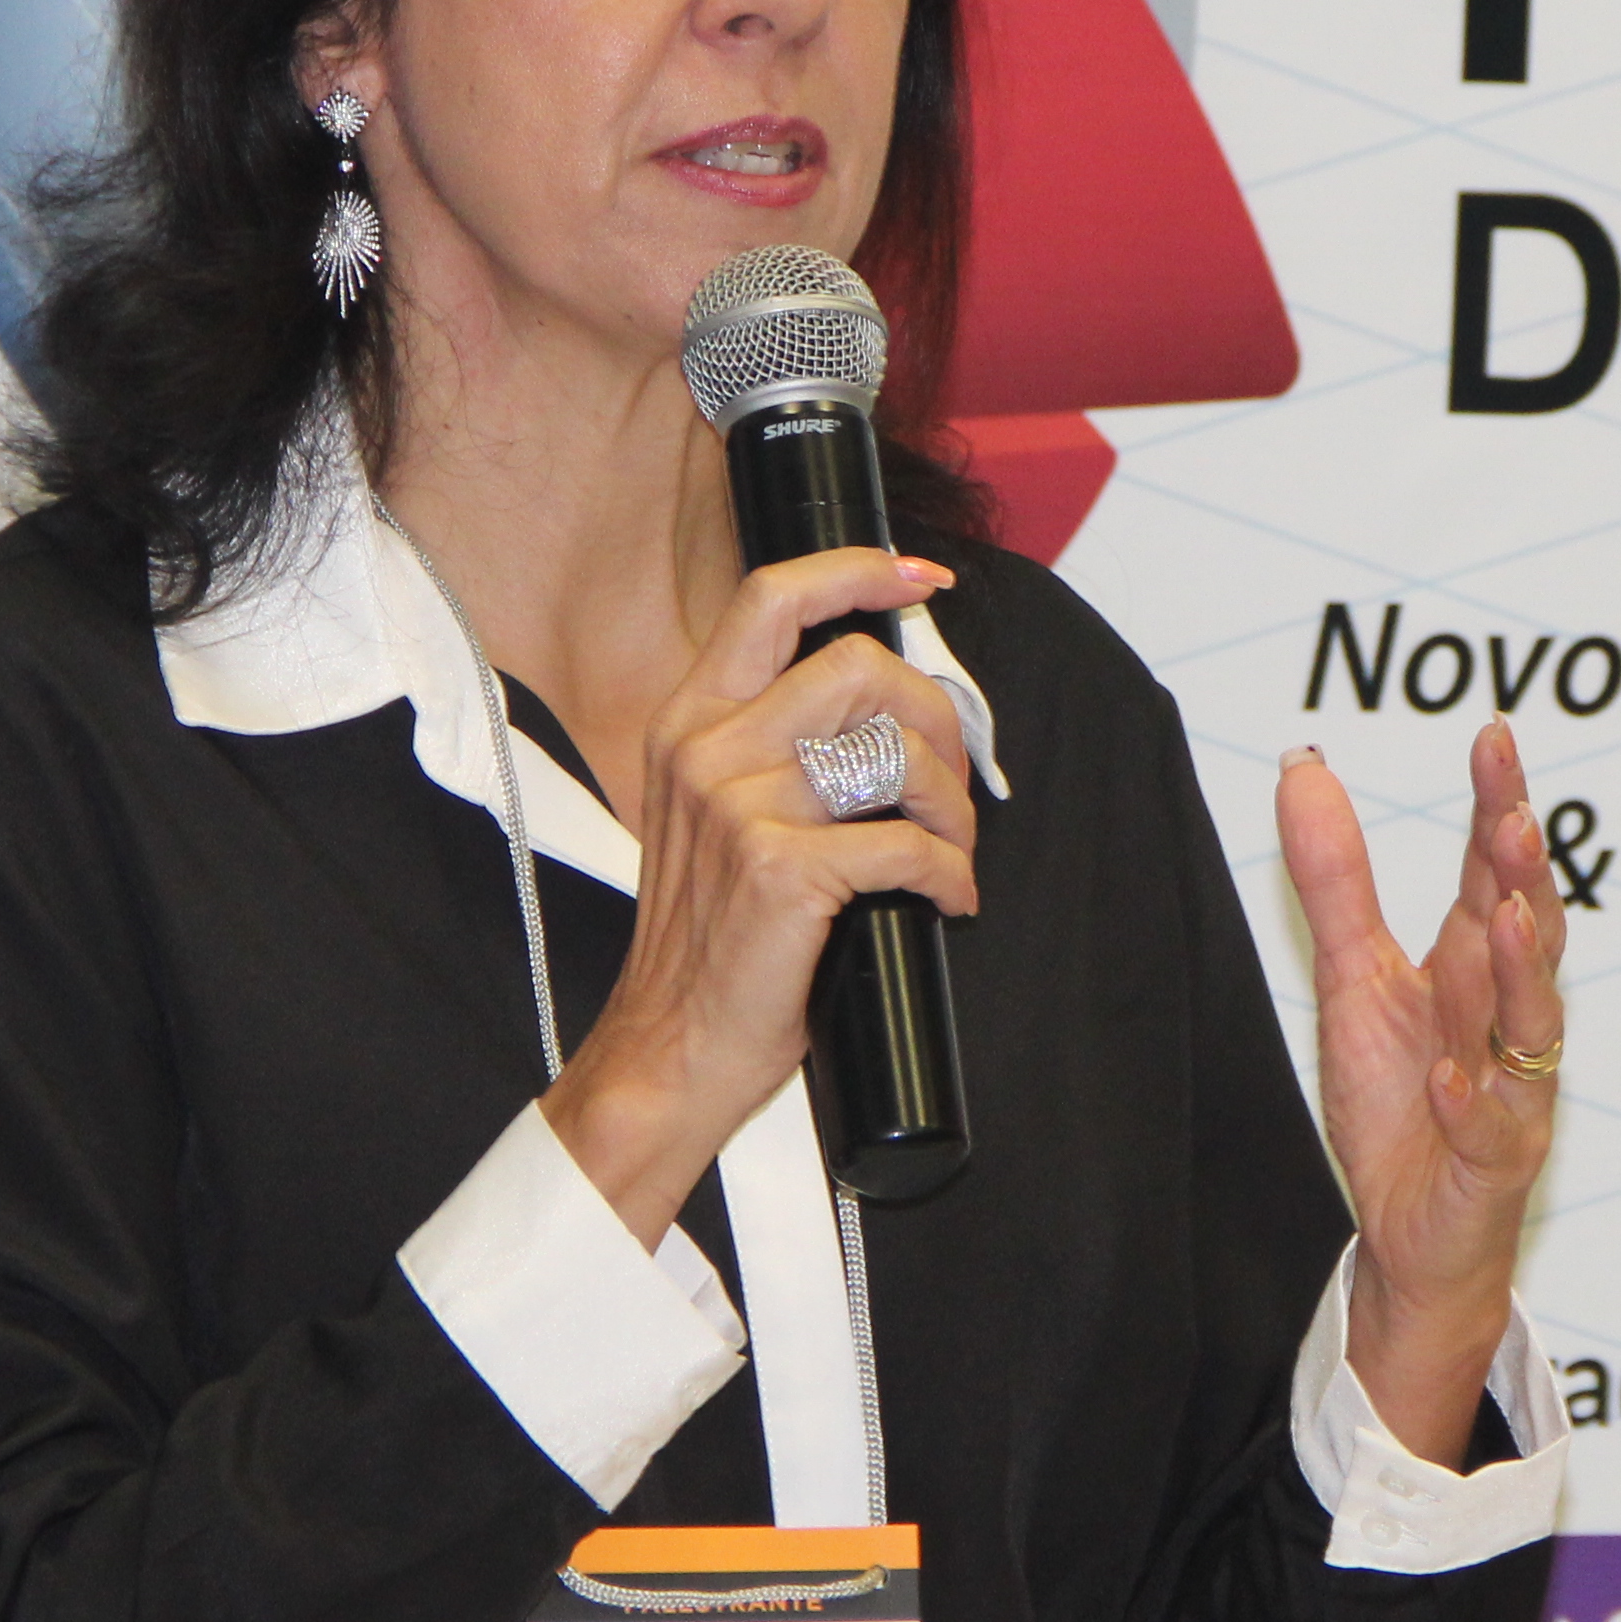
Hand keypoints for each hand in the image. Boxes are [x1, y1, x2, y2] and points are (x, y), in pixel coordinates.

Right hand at [544, 547, 973, 1241]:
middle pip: (861, 668)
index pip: (771, 600)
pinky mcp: (780, 869)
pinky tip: (945, 902)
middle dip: (937, 720)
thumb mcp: (716, 817)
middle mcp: (706, 749)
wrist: (668, 1049)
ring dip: (952, 807)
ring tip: (950, 852)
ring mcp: (738, 806)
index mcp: (690, 722)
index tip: (922, 577)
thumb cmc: (711, 943)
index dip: (857, 572)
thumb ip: (773, 749)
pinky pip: (908, 845)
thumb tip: (884, 710)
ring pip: (897, 754)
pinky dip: (950, 876)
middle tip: (953, 784)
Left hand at [1277, 719, 1565, 1465]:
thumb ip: (1336, 879)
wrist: (1410, 1234)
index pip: (1494, 871)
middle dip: (1526, 875)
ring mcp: (1510, 1089)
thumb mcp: (1354, 978)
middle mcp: (1506, 1017)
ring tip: (1505, 917)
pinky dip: (1472, 1102)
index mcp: (1473, 965)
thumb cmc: (1402, 1104)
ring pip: (1531, 1024)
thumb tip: (1305, 770)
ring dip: (1519, 970)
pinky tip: (1453, 1076)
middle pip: (1528, 932)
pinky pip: (1492, 1130)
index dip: (1499, 805)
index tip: (1494, 739)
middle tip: (1514, 816)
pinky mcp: (1494, 1163)